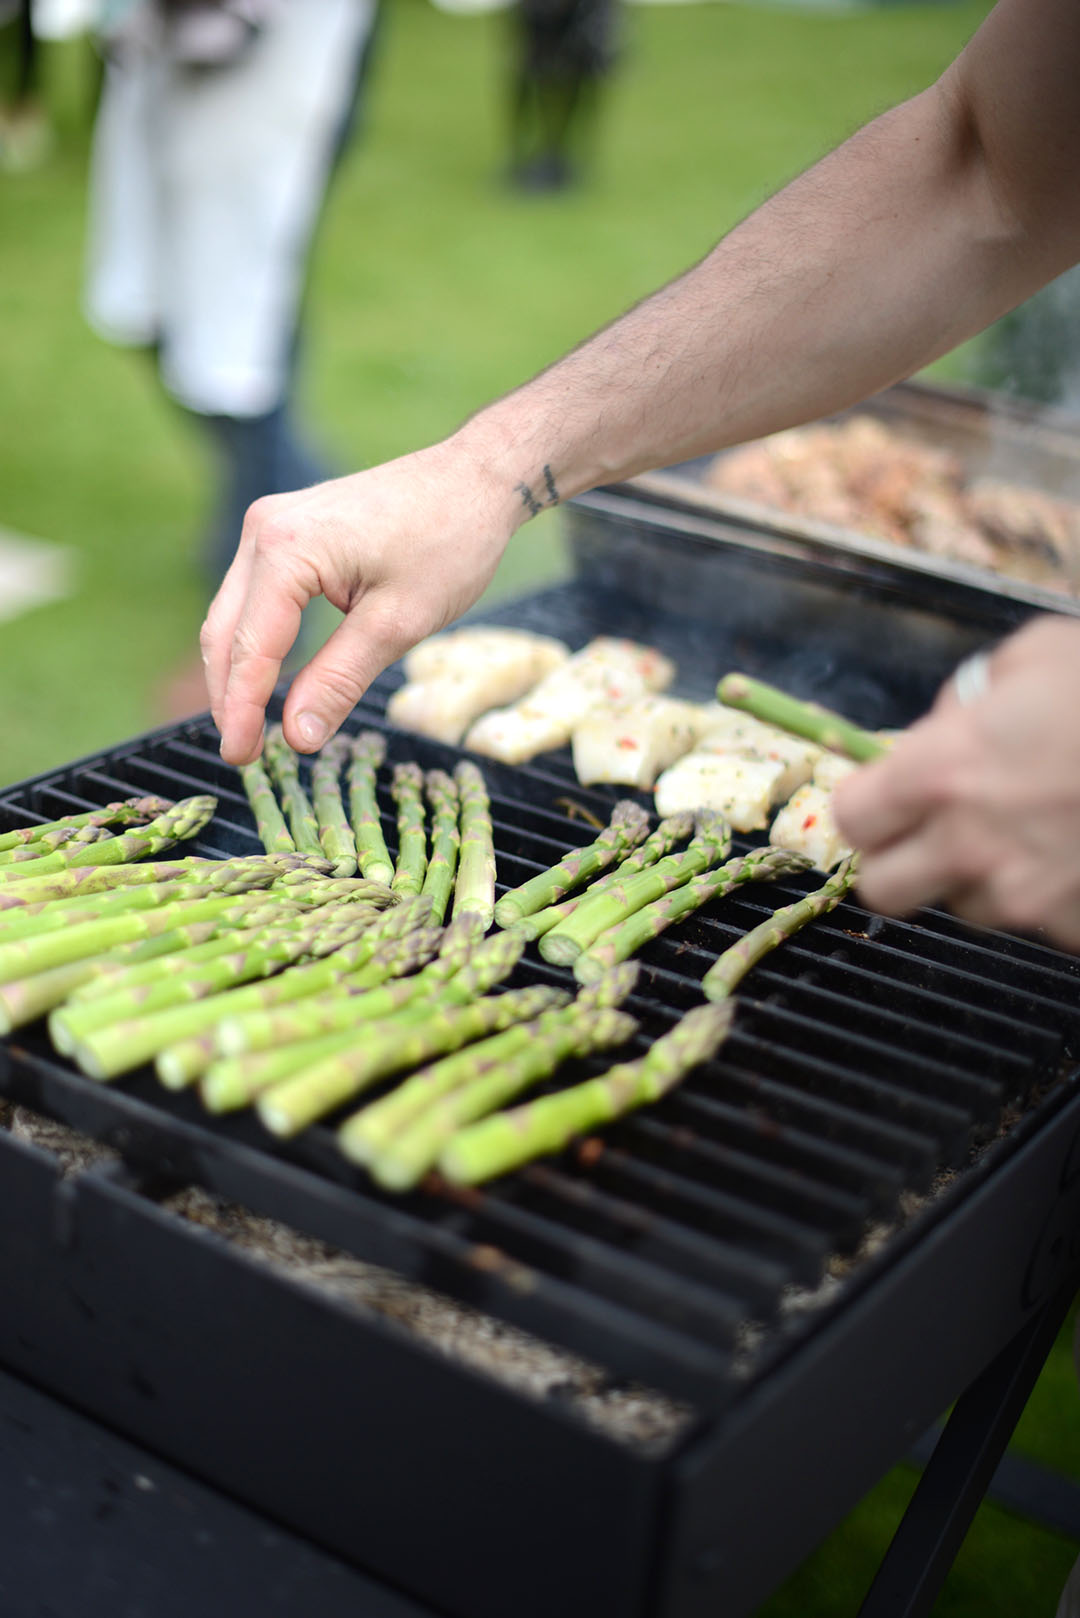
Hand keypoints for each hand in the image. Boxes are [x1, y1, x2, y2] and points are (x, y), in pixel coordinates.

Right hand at [201, 436, 519, 764]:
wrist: (475, 480)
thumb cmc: (449, 541)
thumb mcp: (398, 624)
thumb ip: (339, 680)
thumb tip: (297, 737)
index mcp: (286, 548)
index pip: (250, 647)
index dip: (241, 710)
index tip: (239, 759)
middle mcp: (263, 530)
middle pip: (226, 631)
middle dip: (230, 697)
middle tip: (244, 755)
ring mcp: (270, 525)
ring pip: (233, 615)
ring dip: (237, 672)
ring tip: (252, 729)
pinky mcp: (284, 531)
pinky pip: (254, 597)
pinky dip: (255, 643)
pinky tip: (266, 682)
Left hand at [835, 614, 1079, 949]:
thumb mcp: (1035, 658)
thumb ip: (969, 698)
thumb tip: (948, 727)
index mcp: (942, 771)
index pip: (852, 819)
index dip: (868, 807)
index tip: (887, 798)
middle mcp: (970, 844)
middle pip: (883, 890)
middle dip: (901, 862)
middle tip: (934, 832)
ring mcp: (1026, 896)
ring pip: (966, 909)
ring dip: (982, 878)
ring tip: (1033, 831)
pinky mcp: (1073, 927)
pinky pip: (1040, 921)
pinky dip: (1053, 895)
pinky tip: (1078, 851)